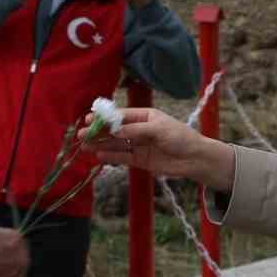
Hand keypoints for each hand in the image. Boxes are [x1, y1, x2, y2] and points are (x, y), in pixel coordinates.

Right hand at [81, 108, 235, 190]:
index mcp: (145, 116)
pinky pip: (123, 157)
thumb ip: (136, 130)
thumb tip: (115, 131)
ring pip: (116, 144)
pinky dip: (111, 156)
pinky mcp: (141, 160)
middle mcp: (140, 130)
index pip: (120, 115)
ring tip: (84, 146)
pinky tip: (99, 155)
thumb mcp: (159, 129)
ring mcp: (139, 145)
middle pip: (115, 130)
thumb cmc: (181, 137)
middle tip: (82, 134)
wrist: (195, 159)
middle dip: (98, 132)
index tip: (89, 119)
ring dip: (101, 144)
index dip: (104, 118)